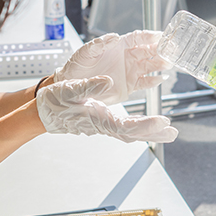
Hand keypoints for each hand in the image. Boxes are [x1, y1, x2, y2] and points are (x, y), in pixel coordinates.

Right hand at [37, 76, 177, 142]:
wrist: (42, 113)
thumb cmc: (55, 102)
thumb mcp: (70, 89)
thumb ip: (89, 86)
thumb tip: (108, 82)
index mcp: (98, 119)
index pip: (126, 126)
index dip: (146, 125)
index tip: (162, 121)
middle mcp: (103, 125)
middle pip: (133, 133)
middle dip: (154, 133)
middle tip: (173, 133)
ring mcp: (103, 125)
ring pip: (131, 132)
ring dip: (150, 132)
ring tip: (167, 131)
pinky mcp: (102, 122)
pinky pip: (124, 128)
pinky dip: (139, 126)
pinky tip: (146, 123)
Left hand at [52, 30, 170, 103]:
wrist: (73, 87)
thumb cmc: (78, 66)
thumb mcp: (86, 52)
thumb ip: (100, 44)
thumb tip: (114, 36)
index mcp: (118, 46)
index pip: (138, 37)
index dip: (149, 36)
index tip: (160, 35)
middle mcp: (127, 57)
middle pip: (148, 50)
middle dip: (160, 49)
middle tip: (170, 49)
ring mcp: (130, 71)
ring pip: (150, 65)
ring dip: (160, 64)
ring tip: (168, 63)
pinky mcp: (129, 86)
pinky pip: (145, 82)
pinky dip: (154, 81)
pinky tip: (161, 78)